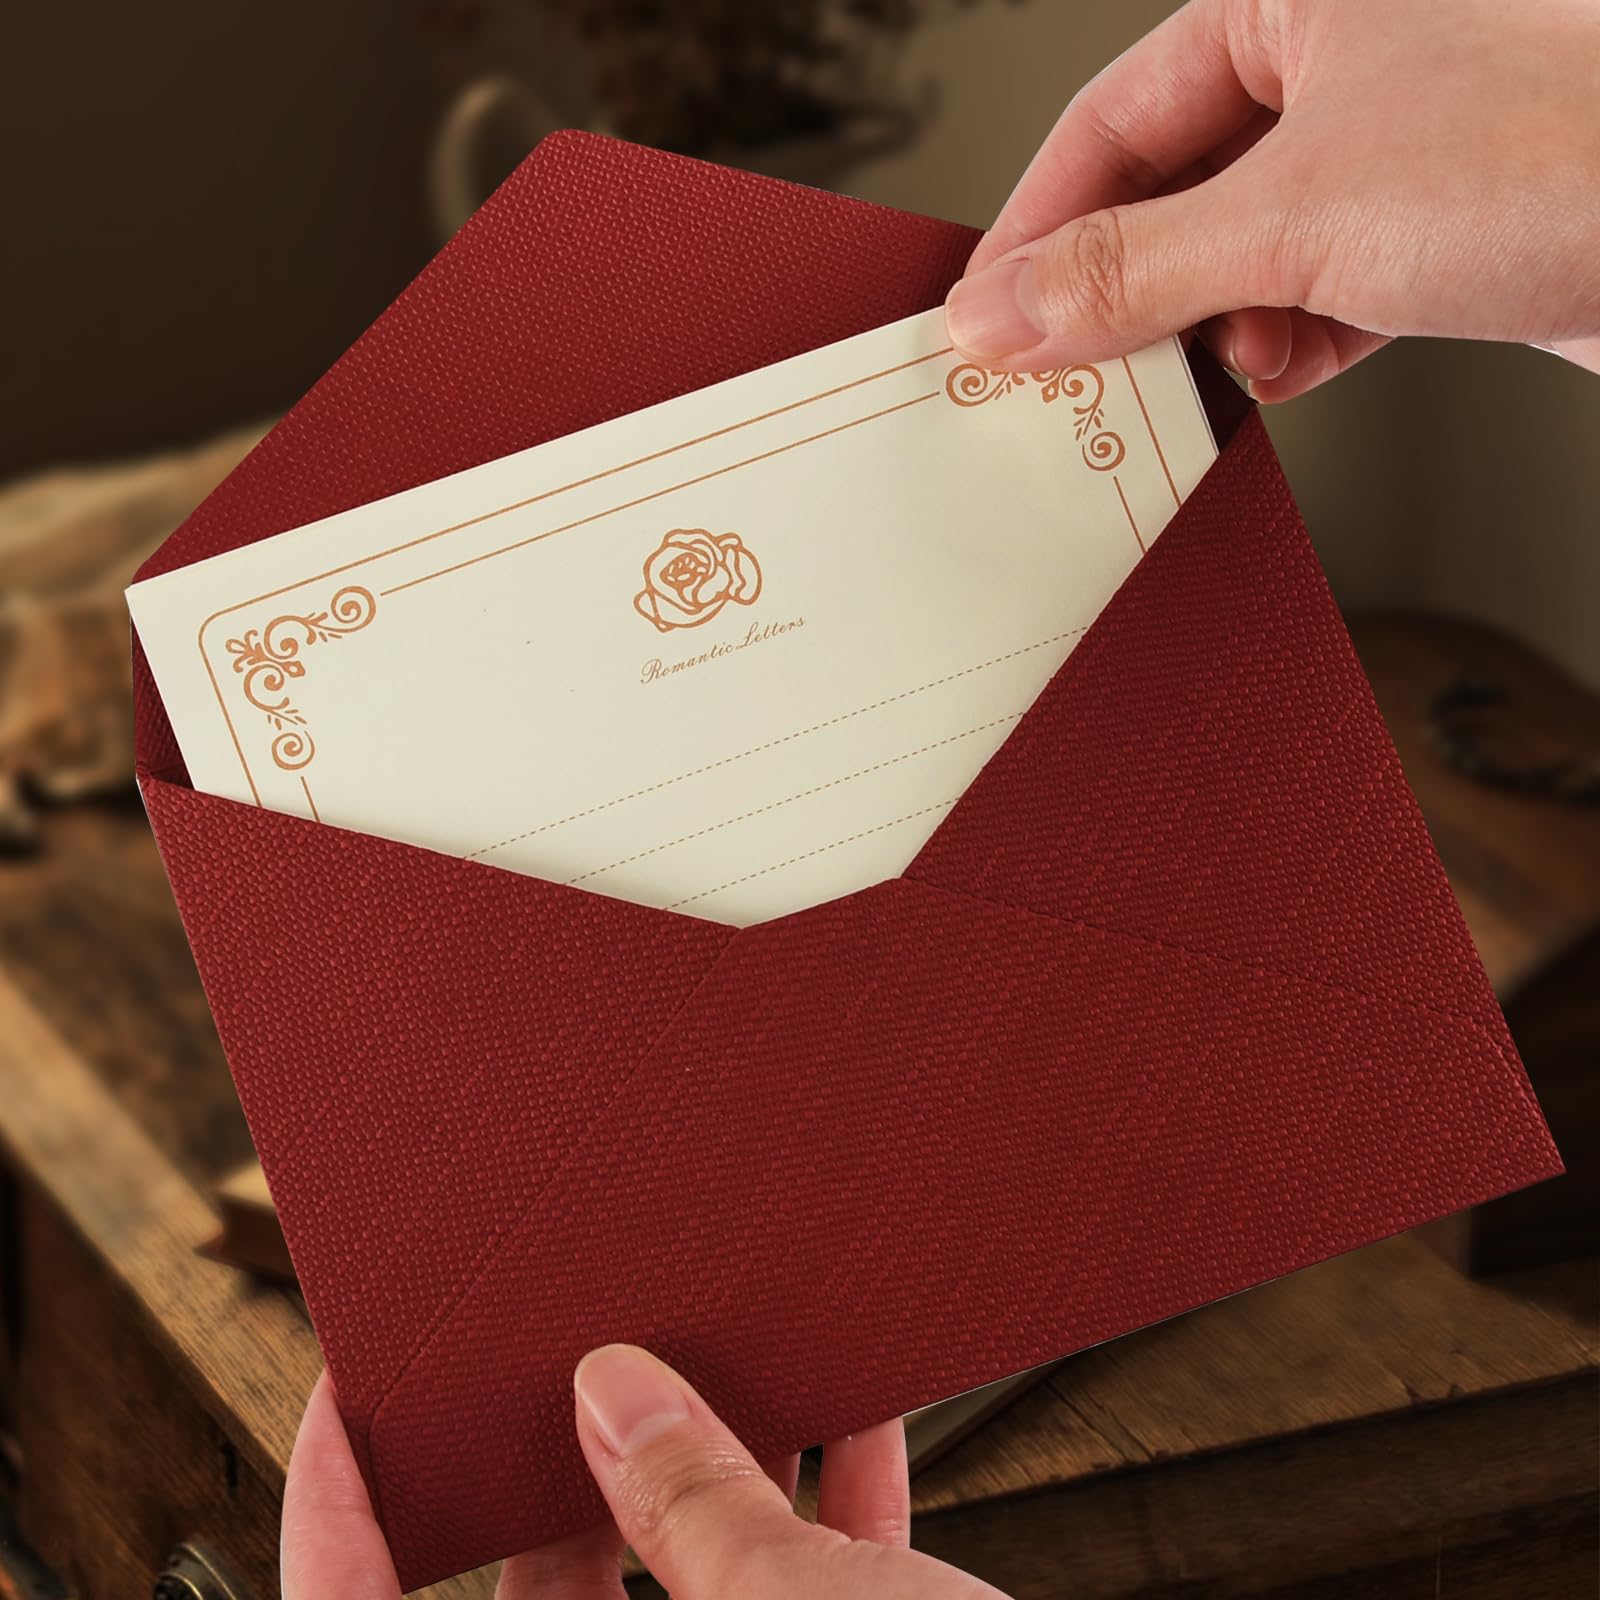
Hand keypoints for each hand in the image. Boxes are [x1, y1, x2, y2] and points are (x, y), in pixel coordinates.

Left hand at [281, 1345, 1008, 1597]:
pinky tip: (856, 1411)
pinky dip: (821, 1510)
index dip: (336, 1513)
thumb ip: (695, 1516)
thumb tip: (609, 1394)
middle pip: (542, 1592)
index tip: (352, 1392)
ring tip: (723, 1347)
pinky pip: (794, 1596)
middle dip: (569, 1453)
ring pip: (685, 1585)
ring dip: (712, 1466)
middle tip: (576, 1338)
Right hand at [945, 0, 1599, 398]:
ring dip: (1208, 332)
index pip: (1109, 123)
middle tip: (1065, 370)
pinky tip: (1281, 372)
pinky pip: (1304, 305)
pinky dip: (1283, 351)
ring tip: (1203, 371)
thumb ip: (1130, 269)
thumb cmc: (1562, 152)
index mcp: (1290, 5)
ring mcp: (1382, 161)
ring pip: (1232, 260)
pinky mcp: (1425, 244)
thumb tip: (1004, 311)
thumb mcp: (1296, 213)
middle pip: (1165, 196)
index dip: (1037, 229)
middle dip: (1123, 293)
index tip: (984, 320)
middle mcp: (1333, 72)